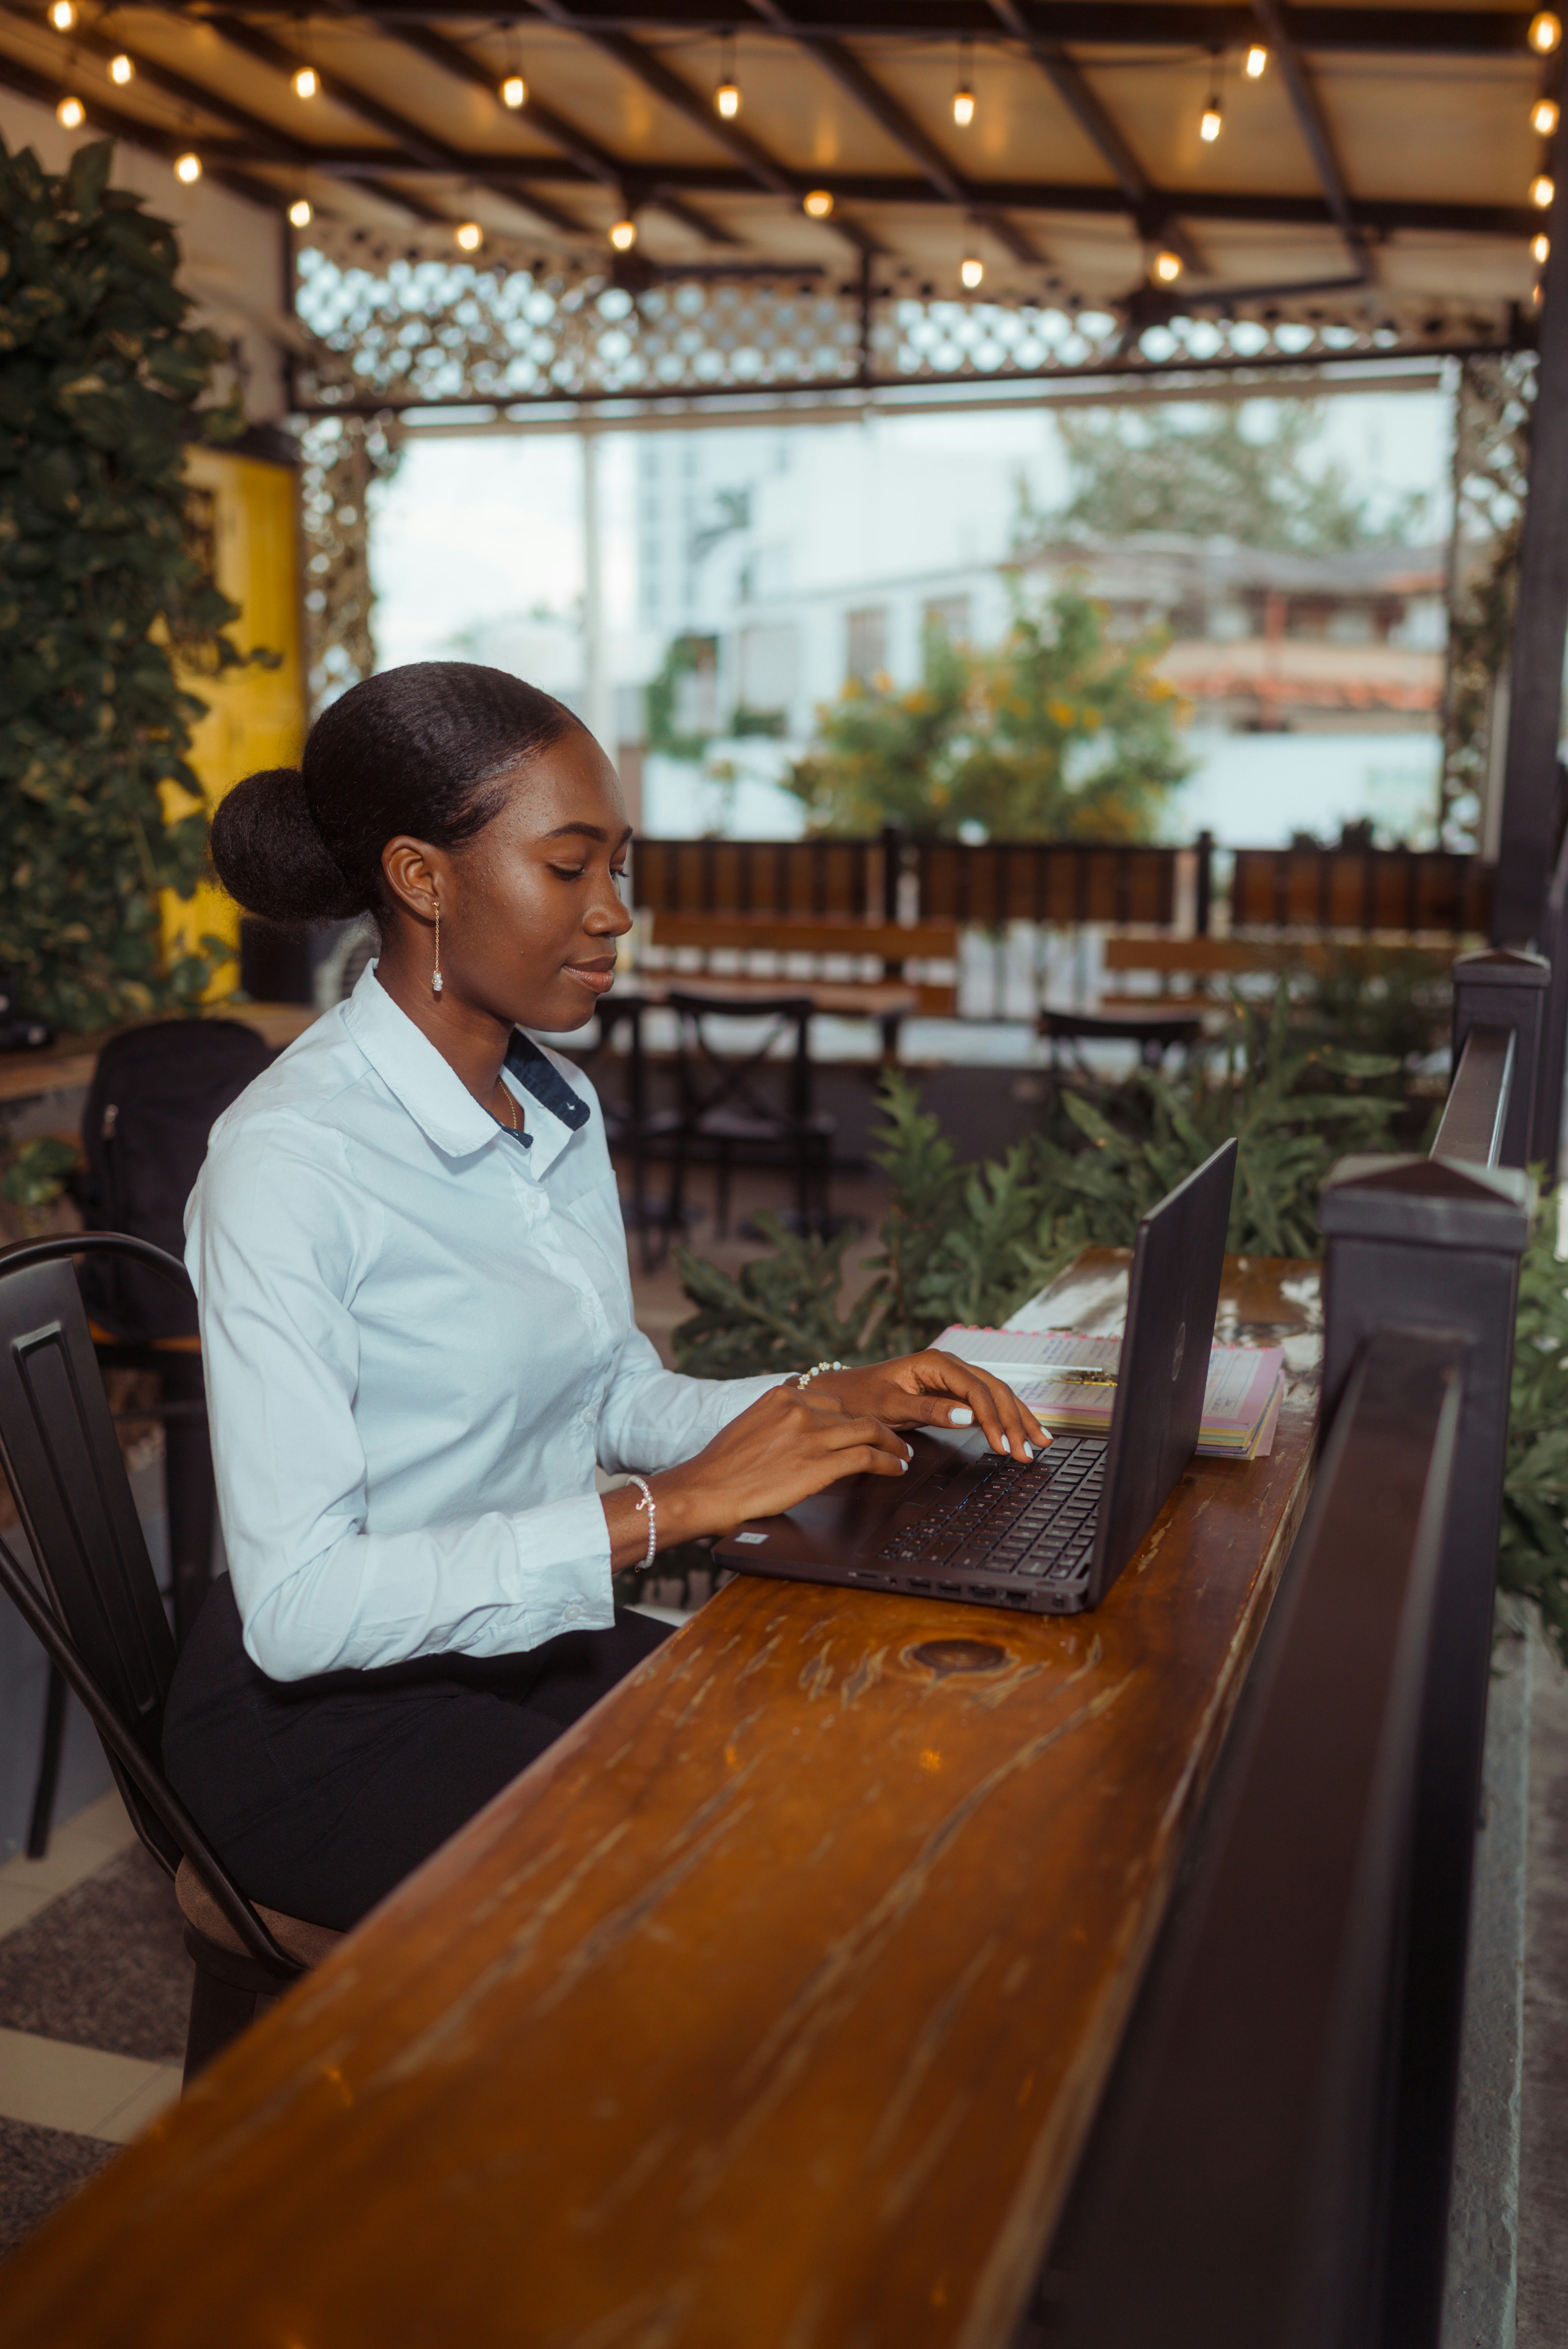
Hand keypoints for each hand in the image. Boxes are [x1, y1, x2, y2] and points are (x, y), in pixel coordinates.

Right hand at [603, 1384, 912, 1564]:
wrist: (704, 1491)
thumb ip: (779, 1420)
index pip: (833, 1399)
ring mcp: (811, 1435)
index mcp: (782, 1395)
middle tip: (894, 1440)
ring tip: (903, 1454)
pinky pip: (867, 1457)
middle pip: (854, 1413)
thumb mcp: (751, 1426)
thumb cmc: (721, 1468)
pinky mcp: (818, 1464)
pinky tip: (897, 1468)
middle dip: (878, 1428)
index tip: (866, 1426)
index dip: (854, 1415)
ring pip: (869, 1430)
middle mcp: (799, 1408)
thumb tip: (801, 1430)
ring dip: (893, 1443)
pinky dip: (889, 1461)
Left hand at [807, 1352, 1049, 1463]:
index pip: (976, 1389)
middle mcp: (950, 1365)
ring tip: (1040, 1443)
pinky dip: (1005, 1418)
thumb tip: (968, 1416)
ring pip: (997, 1394)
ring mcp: (954, 1377)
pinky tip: (1021, 1432)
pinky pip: (987, 1402)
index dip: (993, 1418)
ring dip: (1019, 1419)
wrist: (844, 1393)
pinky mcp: (953, 1391)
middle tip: (1029, 1451)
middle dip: (1016, 1420)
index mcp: (936, 1363)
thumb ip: (929, 1410)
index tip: (1004, 1445)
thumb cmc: (861, 1397)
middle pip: (995, 1389)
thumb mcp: (890, 1405)